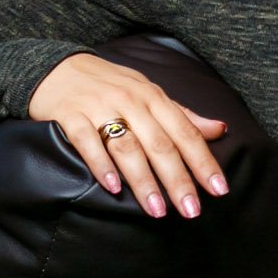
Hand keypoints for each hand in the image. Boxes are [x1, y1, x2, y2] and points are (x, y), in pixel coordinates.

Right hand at [27, 52, 228, 218]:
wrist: (57, 67)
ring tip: (157, 209)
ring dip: (143, 180)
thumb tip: (220, 130)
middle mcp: (130, 101)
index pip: (185, 132)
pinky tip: (112, 188)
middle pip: (160, 144)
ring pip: (127, 146)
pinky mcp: (71, 115)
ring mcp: (100, 107)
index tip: (219, 189)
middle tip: (191, 210)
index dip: (204, 162)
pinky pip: (87, 141)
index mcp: (153, 97)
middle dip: (178, 179)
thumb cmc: (111, 85)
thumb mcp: (149, 93)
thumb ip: (182, 115)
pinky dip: (100, 165)